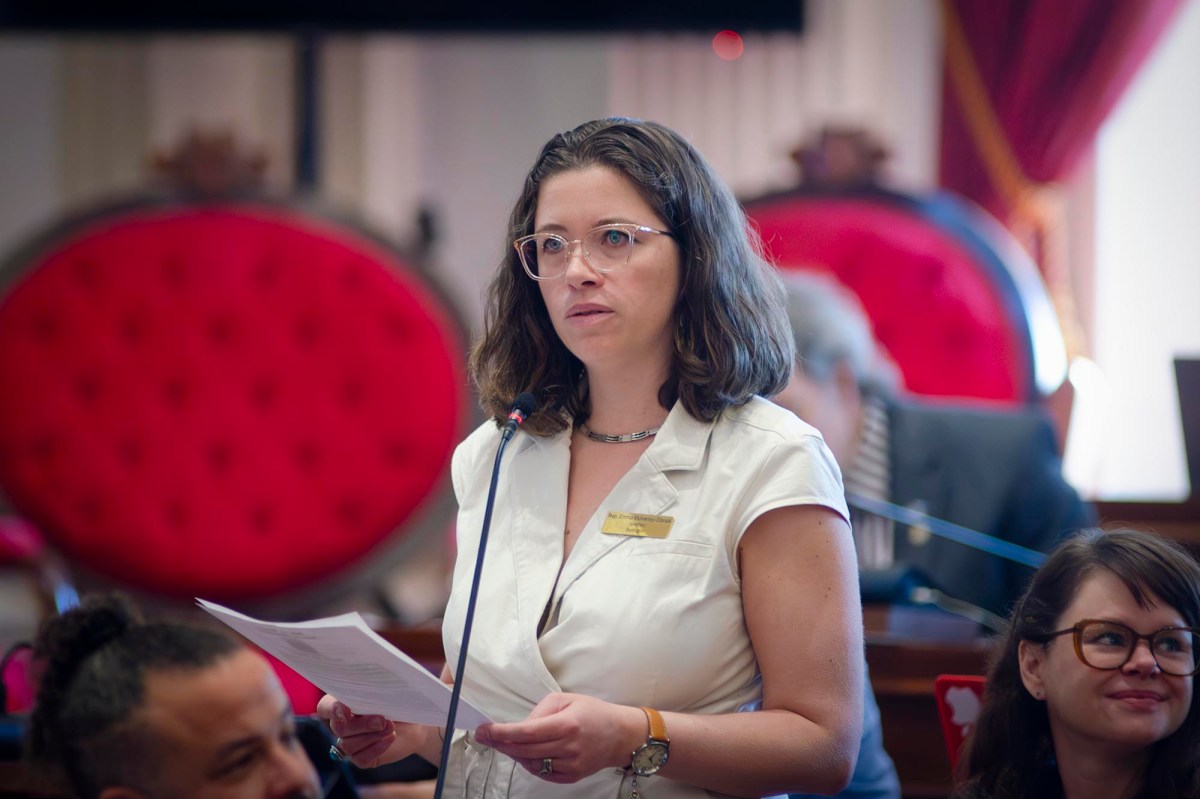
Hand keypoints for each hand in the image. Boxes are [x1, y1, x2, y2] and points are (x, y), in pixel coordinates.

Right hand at [317, 694, 430, 768]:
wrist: (416, 722)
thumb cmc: (399, 701)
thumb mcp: (387, 692)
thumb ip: (372, 691)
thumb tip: (367, 691)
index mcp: (343, 703)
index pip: (324, 707)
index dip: (331, 709)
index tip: (345, 707)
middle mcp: (342, 724)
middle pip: (338, 728)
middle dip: (361, 724)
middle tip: (382, 719)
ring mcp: (351, 742)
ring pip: (348, 745)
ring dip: (372, 736)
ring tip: (391, 727)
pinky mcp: (362, 758)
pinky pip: (360, 758)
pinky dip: (376, 748)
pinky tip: (390, 738)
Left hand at [474, 693, 642, 782]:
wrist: (620, 735)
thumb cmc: (593, 712)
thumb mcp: (566, 699)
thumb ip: (540, 711)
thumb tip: (520, 727)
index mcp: (566, 725)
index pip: (526, 732)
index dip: (501, 733)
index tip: (484, 730)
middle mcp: (569, 747)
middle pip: (524, 750)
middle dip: (500, 743)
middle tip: (484, 737)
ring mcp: (571, 765)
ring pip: (531, 764)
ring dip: (514, 754)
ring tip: (505, 743)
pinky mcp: (572, 776)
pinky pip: (543, 773)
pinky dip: (530, 764)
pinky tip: (524, 753)